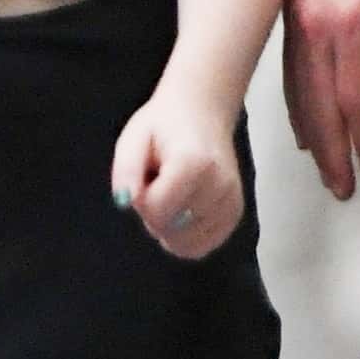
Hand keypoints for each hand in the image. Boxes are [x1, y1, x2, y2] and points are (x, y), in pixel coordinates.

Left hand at [111, 81, 243, 263]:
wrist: (203, 112)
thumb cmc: (165, 125)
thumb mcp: (134, 138)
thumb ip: (126, 172)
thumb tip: (125, 203)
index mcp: (195, 163)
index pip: (157, 211)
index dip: (141, 200)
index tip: (146, 177)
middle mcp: (220, 185)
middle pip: (170, 230)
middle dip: (155, 214)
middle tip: (159, 182)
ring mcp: (231, 202)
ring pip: (184, 243)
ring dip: (170, 225)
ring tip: (174, 192)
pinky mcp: (234, 215)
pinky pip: (200, 246)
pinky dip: (185, 236)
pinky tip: (183, 209)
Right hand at [285, 0, 359, 200]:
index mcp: (352, 20)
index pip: (354, 97)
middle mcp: (317, 28)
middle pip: (319, 107)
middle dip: (332, 153)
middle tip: (343, 190)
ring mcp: (295, 25)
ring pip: (297, 96)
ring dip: (312, 138)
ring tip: (326, 171)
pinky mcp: (285, 21)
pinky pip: (288, 75)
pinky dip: (297, 108)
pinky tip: (305, 132)